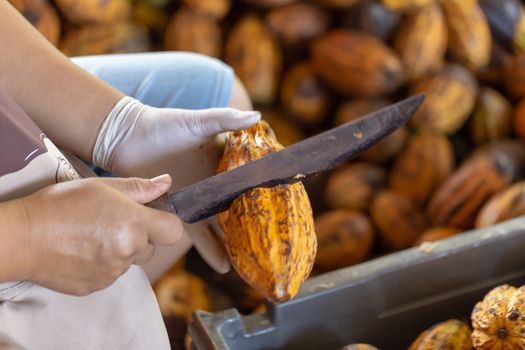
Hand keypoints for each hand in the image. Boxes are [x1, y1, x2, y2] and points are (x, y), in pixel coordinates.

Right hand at [18, 175, 181, 295]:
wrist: (22, 237)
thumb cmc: (60, 205)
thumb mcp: (102, 186)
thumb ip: (139, 187)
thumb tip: (166, 182)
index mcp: (134, 224)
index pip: (174, 231)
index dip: (166, 223)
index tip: (154, 217)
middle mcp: (128, 251)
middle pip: (151, 248)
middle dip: (139, 236)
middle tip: (112, 223)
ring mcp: (113, 272)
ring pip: (130, 261)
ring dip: (121, 251)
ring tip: (92, 236)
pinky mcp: (97, 286)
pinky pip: (111, 275)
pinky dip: (103, 264)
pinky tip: (83, 250)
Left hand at [92, 97, 260, 273]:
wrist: (127, 139)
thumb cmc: (164, 125)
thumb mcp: (196, 122)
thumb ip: (224, 120)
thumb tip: (256, 116)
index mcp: (225, 163)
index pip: (251, 181)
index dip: (267, 194)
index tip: (286, 208)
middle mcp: (216, 185)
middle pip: (241, 209)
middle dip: (256, 226)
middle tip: (275, 246)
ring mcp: (199, 201)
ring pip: (223, 226)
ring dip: (236, 244)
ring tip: (252, 263)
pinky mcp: (181, 213)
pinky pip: (199, 235)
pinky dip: (211, 250)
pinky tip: (224, 266)